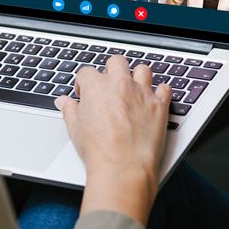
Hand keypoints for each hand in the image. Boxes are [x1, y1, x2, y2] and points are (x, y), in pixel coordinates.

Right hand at [55, 56, 169, 222]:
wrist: (123, 167)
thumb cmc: (98, 150)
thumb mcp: (75, 128)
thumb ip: (69, 110)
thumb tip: (64, 102)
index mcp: (97, 86)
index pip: (87, 72)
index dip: (84, 82)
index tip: (84, 92)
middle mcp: (120, 84)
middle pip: (116, 62)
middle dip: (112, 70)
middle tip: (110, 85)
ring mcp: (142, 93)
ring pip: (143, 69)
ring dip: (138, 76)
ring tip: (134, 88)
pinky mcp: (159, 105)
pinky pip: (165, 88)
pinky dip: (160, 92)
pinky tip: (154, 99)